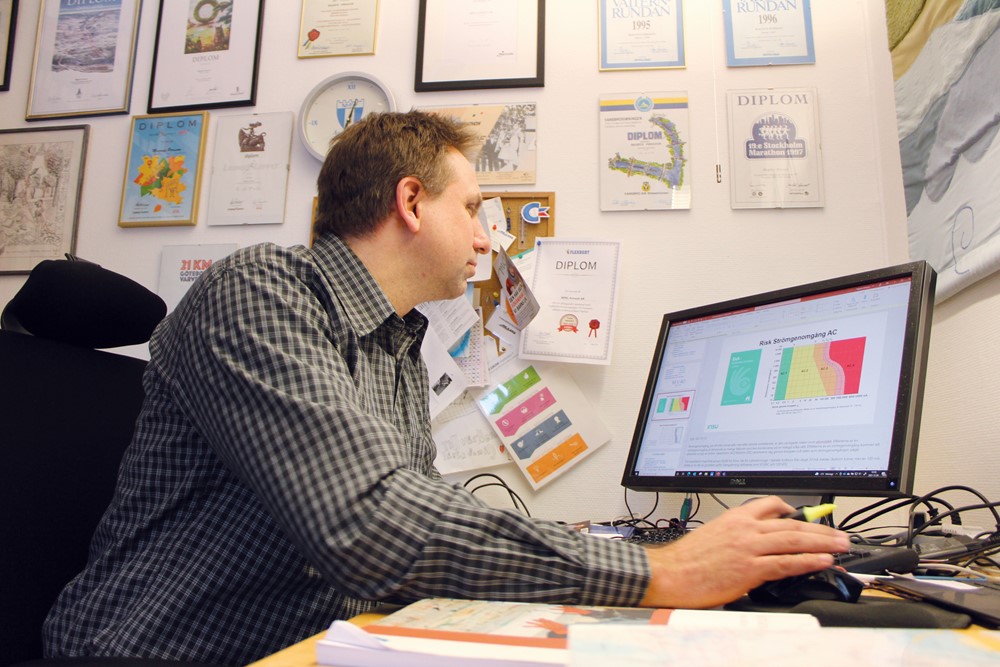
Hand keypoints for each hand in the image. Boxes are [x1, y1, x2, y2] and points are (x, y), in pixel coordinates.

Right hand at [638, 496, 850, 608]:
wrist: (670, 573)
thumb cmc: (686, 560)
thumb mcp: (713, 534)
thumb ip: (738, 535)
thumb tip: (757, 544)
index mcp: (735, 517)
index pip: (771, 505)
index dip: (795, 511)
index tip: (808, 517)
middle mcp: (745, 529)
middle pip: (792, 524)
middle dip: (821, 529)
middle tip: (840, 534)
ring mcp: (749, 548)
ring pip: (794, 540)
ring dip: (823, 543)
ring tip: (841, 546)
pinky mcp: (750, 569)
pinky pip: (786, 562)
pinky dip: (808, 560)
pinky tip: (823, 561)